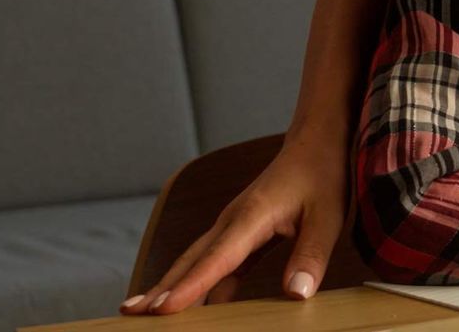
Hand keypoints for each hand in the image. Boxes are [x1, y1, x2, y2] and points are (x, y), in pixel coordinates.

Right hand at [121, 135, 346, 314]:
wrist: (316, 143)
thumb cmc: (323, 177)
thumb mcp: (329, 217)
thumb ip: (311, 256)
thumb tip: (296, 296)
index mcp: (252, 216)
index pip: (216, 258)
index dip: (190, 287)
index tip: (162, 310)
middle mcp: (233, 221)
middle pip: (191, 260)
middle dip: (161, 289)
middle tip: (130, 317)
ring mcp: (232, 226)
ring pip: (196, 261)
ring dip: (172, 286)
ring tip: (144, 314)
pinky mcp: (239, 233)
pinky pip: (213, 262)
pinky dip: (199, 282)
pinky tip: (192, 307)